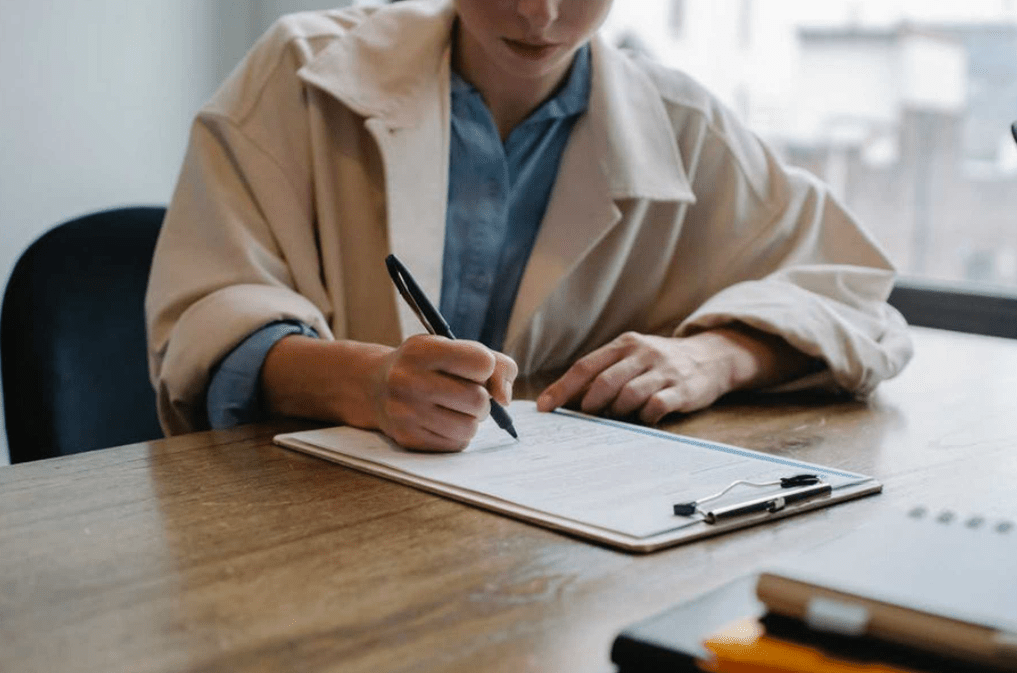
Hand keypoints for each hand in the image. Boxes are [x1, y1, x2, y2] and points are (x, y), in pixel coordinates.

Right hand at [370, 335, 516, 451]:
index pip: (482, 362)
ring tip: (457, 409)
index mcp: (422, 350)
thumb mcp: (453, 348)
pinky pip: (456, 444)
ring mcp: (405, 412)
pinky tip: (443, 422)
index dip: (486, 368)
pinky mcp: (407, 438)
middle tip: (469, 394)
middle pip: (478, 400)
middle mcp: (408, 380)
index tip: (473, 369)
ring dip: (471, 420)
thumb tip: (505, 398)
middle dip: (482, 399)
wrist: (375, 386)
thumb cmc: (427, 366)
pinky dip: (458, 435)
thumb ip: (495, 363)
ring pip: (469, 427)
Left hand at [536, 328, 808, 424]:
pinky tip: (643, 420)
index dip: (562, 388)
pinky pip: (656, 407)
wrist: (711, 357)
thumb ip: (604, 373)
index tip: (544, 407)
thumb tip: (566, 400)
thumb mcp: (632, 357)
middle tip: (584, 419)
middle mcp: (642, 354)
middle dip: (589, 404)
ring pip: (629, 395)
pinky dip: (644, 417)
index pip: (585, 366)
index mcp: (624, 345)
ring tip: (616, 418)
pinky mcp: (682, 389)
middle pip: (605, 381)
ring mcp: (663, 371)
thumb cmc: (659, 363)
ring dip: (616, 412)